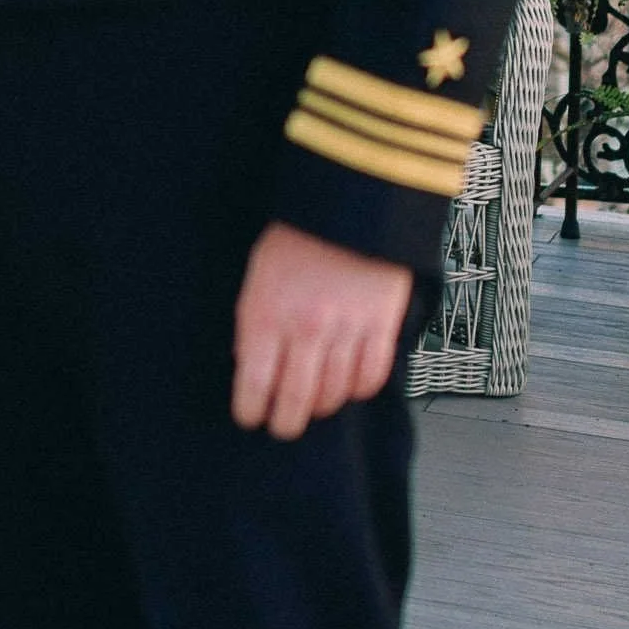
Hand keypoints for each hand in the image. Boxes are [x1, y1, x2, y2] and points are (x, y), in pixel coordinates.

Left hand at [232, 221, 411, 440]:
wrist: (347, 201)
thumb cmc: (295, 236)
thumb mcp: (256, 276)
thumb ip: (252, 322)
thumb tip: (247, 361)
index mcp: (266, 314)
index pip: (254, 384)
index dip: (249, 410)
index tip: (249, 418)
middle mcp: (305, 329)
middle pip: (295, 400)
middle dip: (284, 423)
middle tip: (281, 427)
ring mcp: (346, 330)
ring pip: (333, 394)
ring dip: (320, 408)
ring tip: (312, 408)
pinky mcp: (380, 326)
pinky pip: (371, 378)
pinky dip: (358, 390)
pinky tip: (348, 387)